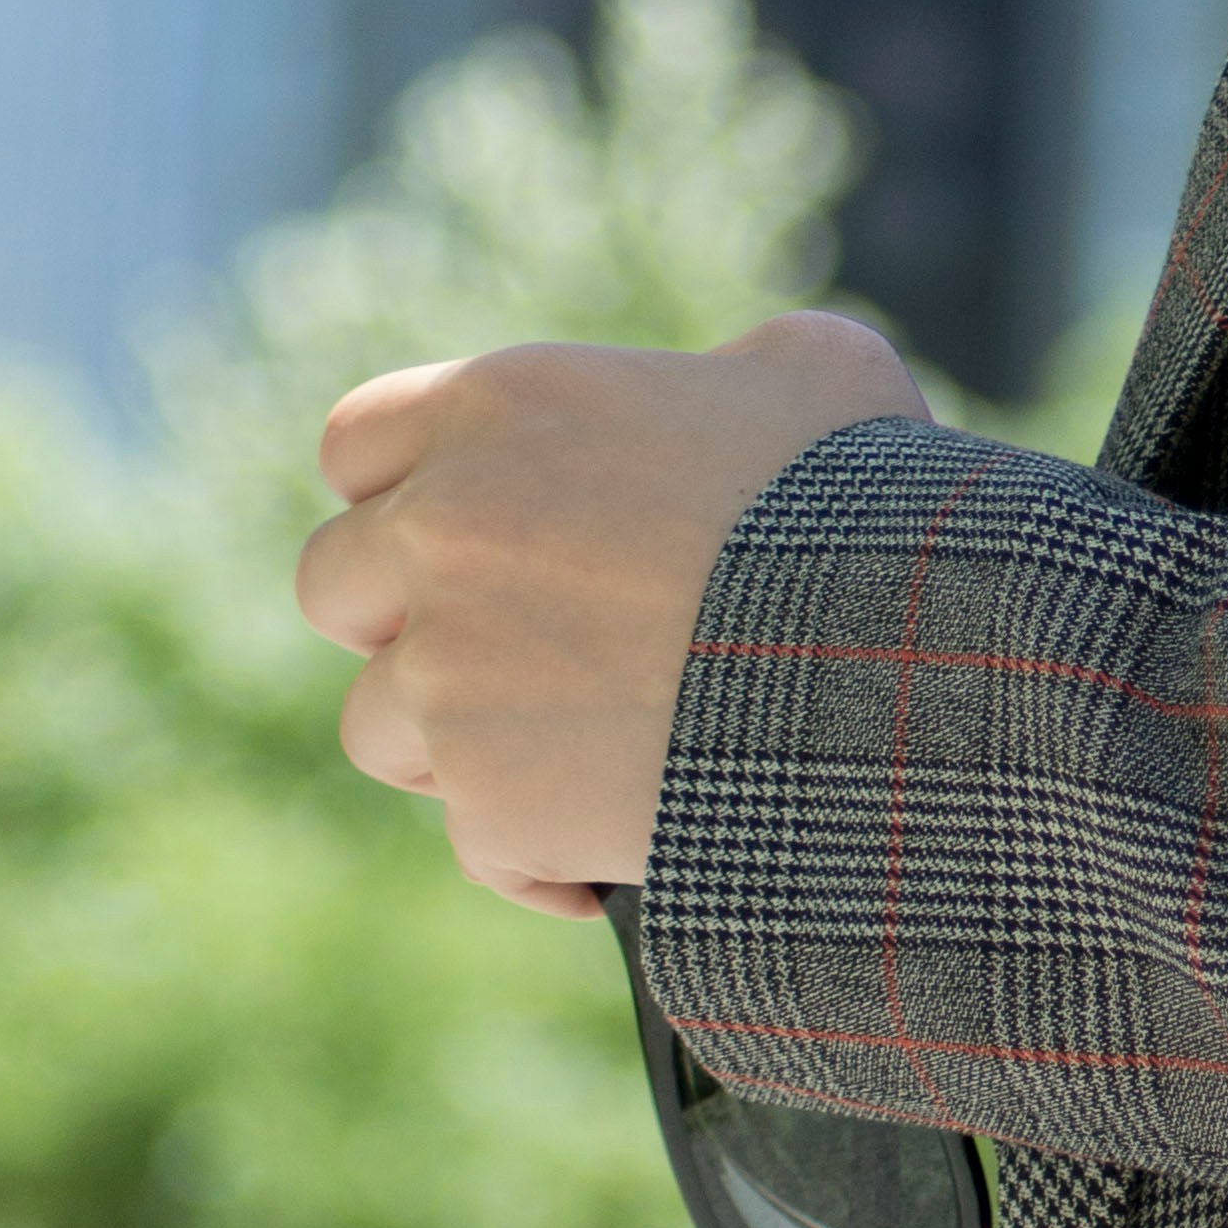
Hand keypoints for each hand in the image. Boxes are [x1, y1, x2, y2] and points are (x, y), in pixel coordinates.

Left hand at [293, 312, 930, 910]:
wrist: (893, 669)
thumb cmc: (871, 504)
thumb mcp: (820, 374)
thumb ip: (735, 371)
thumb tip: (743, 397)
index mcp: (503, 407)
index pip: (358, 441)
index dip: (405, 491)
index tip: (463, 534)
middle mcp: (444, 532)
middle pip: (334, 584)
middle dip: (403, 619)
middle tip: (501, 646)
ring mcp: (448, 676)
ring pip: (379, 725)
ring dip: (456, 741)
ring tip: (569, 753)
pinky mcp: (489, 802)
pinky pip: (479, 844)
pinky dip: (539, 855)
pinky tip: (617, 850)